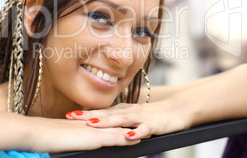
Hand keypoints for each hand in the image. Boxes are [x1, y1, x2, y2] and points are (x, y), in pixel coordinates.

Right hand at [27, 118, 140, 152]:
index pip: (101, 123)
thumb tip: (66, 140)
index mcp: (80, 125)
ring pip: (116, 129)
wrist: (33, 133)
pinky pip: (112, 138)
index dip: (114, 122)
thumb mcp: (57, 137)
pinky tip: (135, 139)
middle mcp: (88, 126)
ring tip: (146, 130)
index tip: (125, 122)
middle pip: (112, 124)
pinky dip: (124, 138)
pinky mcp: (91, 138)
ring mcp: (91, 131)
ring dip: (131, 130)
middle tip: (141, 123)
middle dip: (127, 124)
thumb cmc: (40, 137)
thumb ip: (66, 137)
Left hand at [65, 99, 191, 140]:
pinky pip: (144, 129)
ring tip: (92, 124)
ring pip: (122, 120)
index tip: (68, 114)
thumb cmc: (154, 113)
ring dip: (107, 122)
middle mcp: (129, 112)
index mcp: (123, 110)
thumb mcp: (133, 115)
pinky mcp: (154, 124)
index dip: (85, 113)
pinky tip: (129, 137)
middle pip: (106, 114)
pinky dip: (136, 133)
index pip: (101, 111)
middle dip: (88, 115)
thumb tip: (102, 122)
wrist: (178, 108)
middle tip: (71, 116)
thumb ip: (118, 118)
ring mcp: (141, 117)